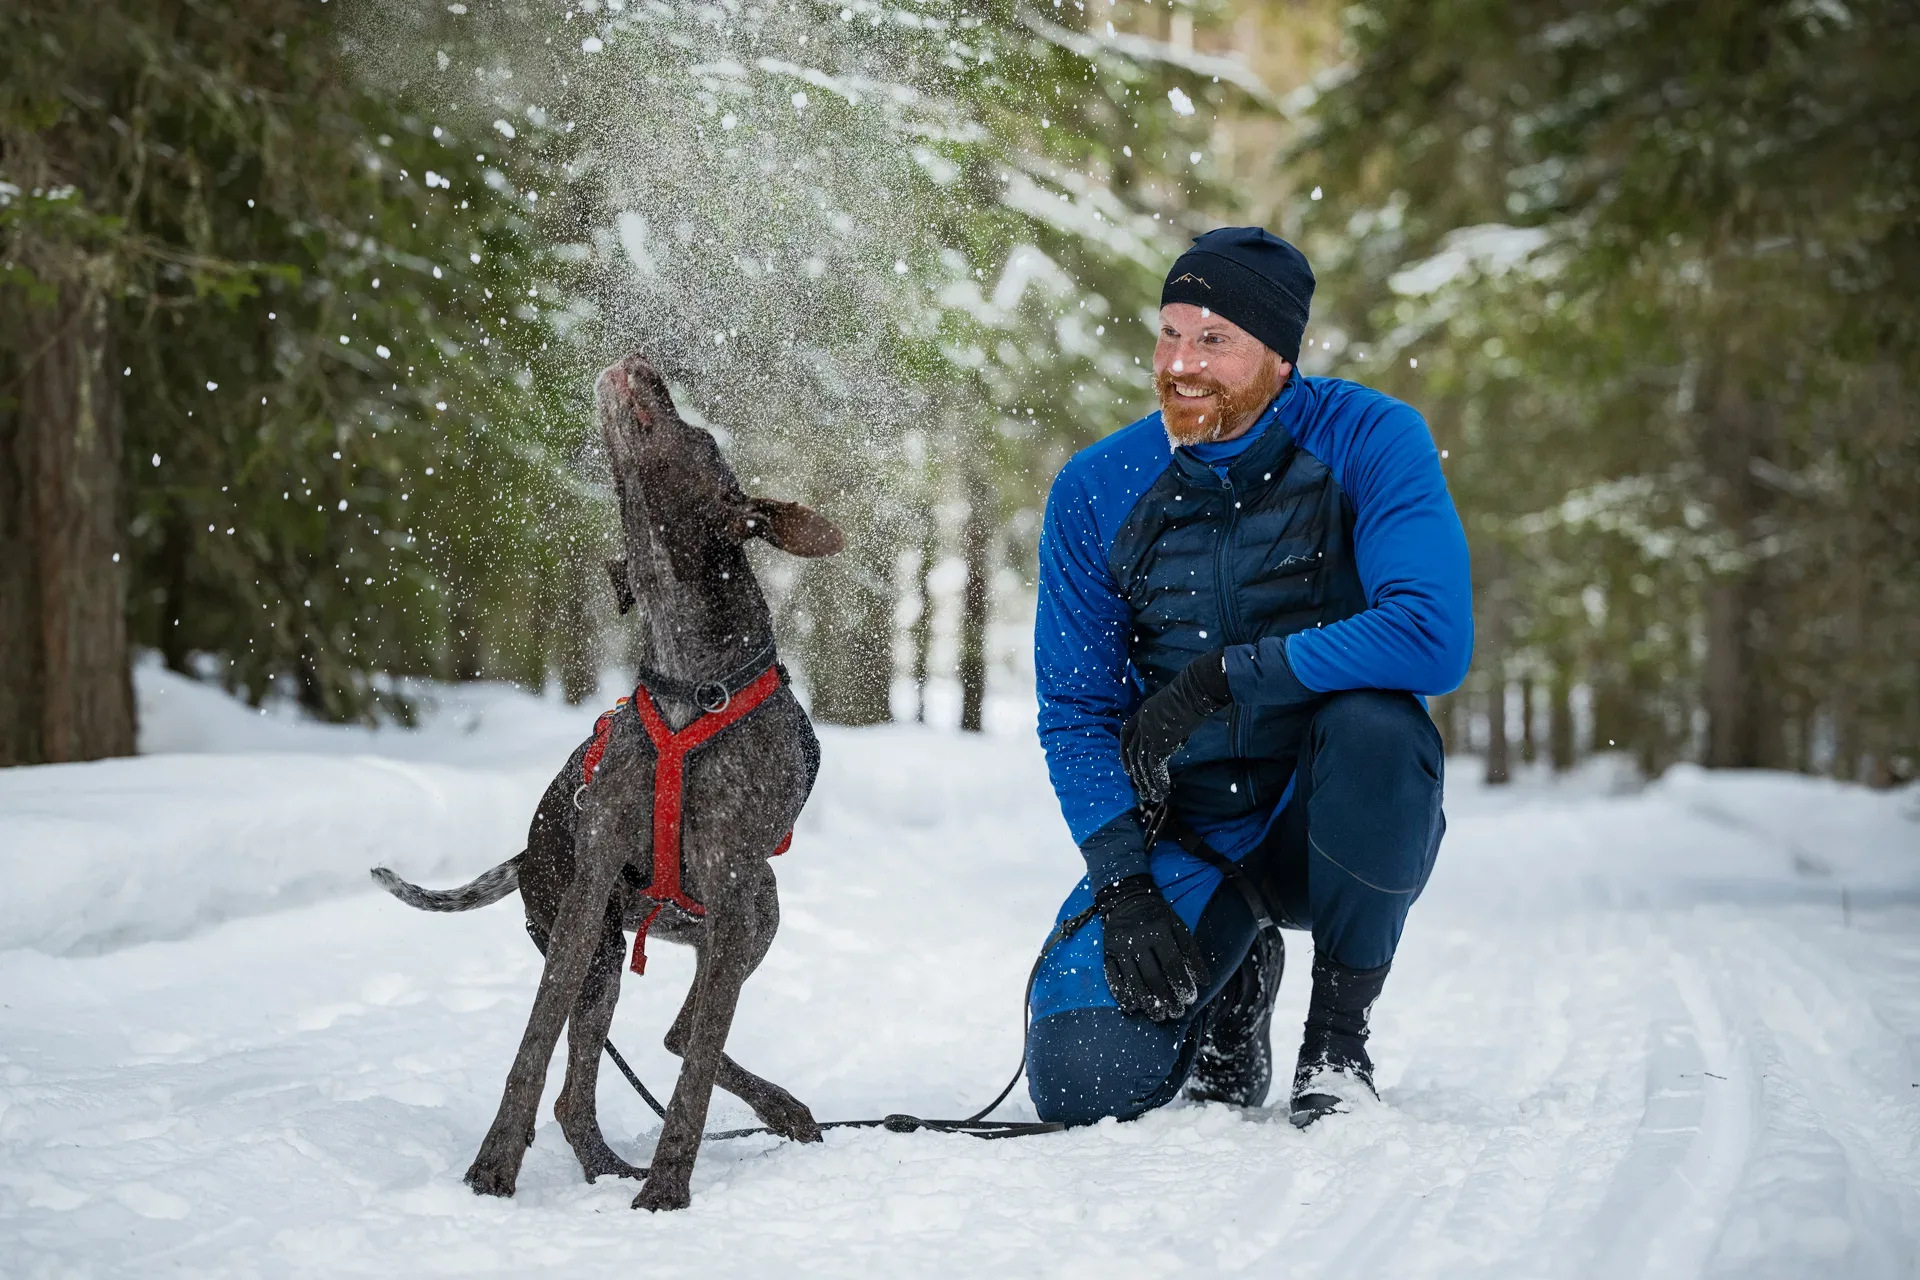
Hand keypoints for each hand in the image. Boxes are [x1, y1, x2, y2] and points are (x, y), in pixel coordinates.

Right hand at [1096, 874, 1210, 1020]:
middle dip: (1167, 999)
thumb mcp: (1178, 926)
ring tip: (1159, 1016)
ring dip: (1147, 1003)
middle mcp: (1137, 939)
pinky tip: (1133, 1007)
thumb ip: (1191, 952)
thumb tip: (1203, 981)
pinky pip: (1113, 978)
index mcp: (1158, 930)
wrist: (1126, 898)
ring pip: (1134, 982)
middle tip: (1176, 1013)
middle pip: (1153, 977)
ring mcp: (1120, 947)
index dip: (1182, 985)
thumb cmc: (1158, 915)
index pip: (1172, 964)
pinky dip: (1123, 995)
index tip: (1189, 1000)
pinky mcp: (1107, 953)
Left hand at [1121, 647, 1230, 803]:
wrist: (1197, 689)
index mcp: (1144, 711)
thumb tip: (1174, 745)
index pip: (1126, 734)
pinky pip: (1154, 766)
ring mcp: (1149, 731)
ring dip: (1148, 782)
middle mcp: (1143, 722)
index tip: (1127, 769)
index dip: (1124, 752)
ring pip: (1141, 763)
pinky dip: (1159, 781)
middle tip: (1141, 790)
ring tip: (1153, 796)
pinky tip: (1164, 791)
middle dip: (1136, 774)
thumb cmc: (1195, 694)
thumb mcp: (1177, 709)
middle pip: (1132, 752)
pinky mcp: (1159, 740)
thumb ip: (1170, 726)